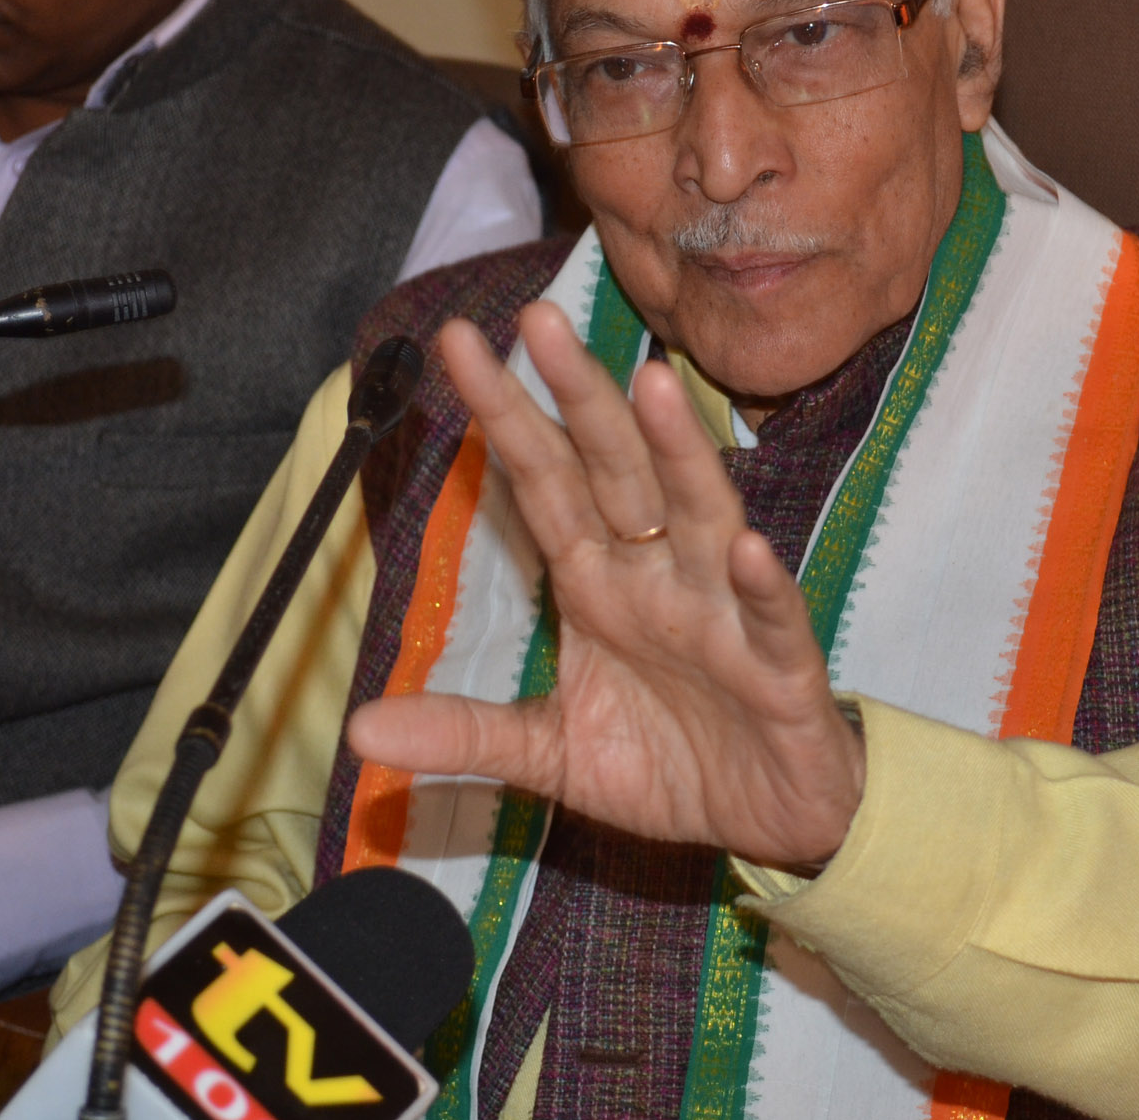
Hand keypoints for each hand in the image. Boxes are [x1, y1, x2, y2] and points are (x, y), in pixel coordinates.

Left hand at [347, 303, 867, 869]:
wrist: (773, 819)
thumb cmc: (670, 764)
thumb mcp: (551, 753)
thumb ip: (464, 733)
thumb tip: (358, 728)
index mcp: (600, 584)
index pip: (544, 483)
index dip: (505, 416)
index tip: (456, 344)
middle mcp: (659, 579)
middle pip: (615, 473)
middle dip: (580, 397)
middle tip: (538, 318)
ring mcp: (722, 616)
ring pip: (701, 518)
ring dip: (680, 455)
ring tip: (655, 387)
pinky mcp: (780, 670)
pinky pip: (769, 620)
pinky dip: (758, 586)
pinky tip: (742, 549)